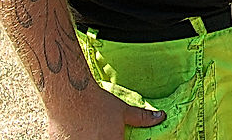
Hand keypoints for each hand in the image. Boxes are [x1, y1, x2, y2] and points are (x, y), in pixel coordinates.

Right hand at [47, 85, 164, 139]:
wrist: (70, 96)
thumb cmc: (98, 103)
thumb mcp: (123, 110)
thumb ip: (142, 118)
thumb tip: (161, 117)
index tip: (116, 136)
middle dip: (104, 139)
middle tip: (101, 131)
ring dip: (89, 139)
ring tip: (89, 130)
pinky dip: (76, 138)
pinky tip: (76, 132)